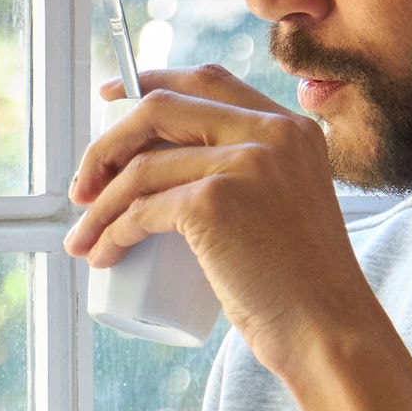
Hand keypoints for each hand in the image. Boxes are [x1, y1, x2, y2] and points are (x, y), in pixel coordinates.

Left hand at [64, 64, 385, 373]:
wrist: (329, 330)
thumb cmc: (304, 286)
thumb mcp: (288, 205)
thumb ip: (255, 175)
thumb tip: (170, 175)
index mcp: (291, 127)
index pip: (206, 80)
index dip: (150, 82)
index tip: (110, 99)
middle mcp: (271, 132)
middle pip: (160, 110)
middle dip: (106, 144)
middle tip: (82, 184)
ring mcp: (244, 163)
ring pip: (141, 168)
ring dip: (99, 206)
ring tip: (84, 238)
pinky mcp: (215, 202)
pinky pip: (141, 210)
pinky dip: (112, 232)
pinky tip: (104, 254)